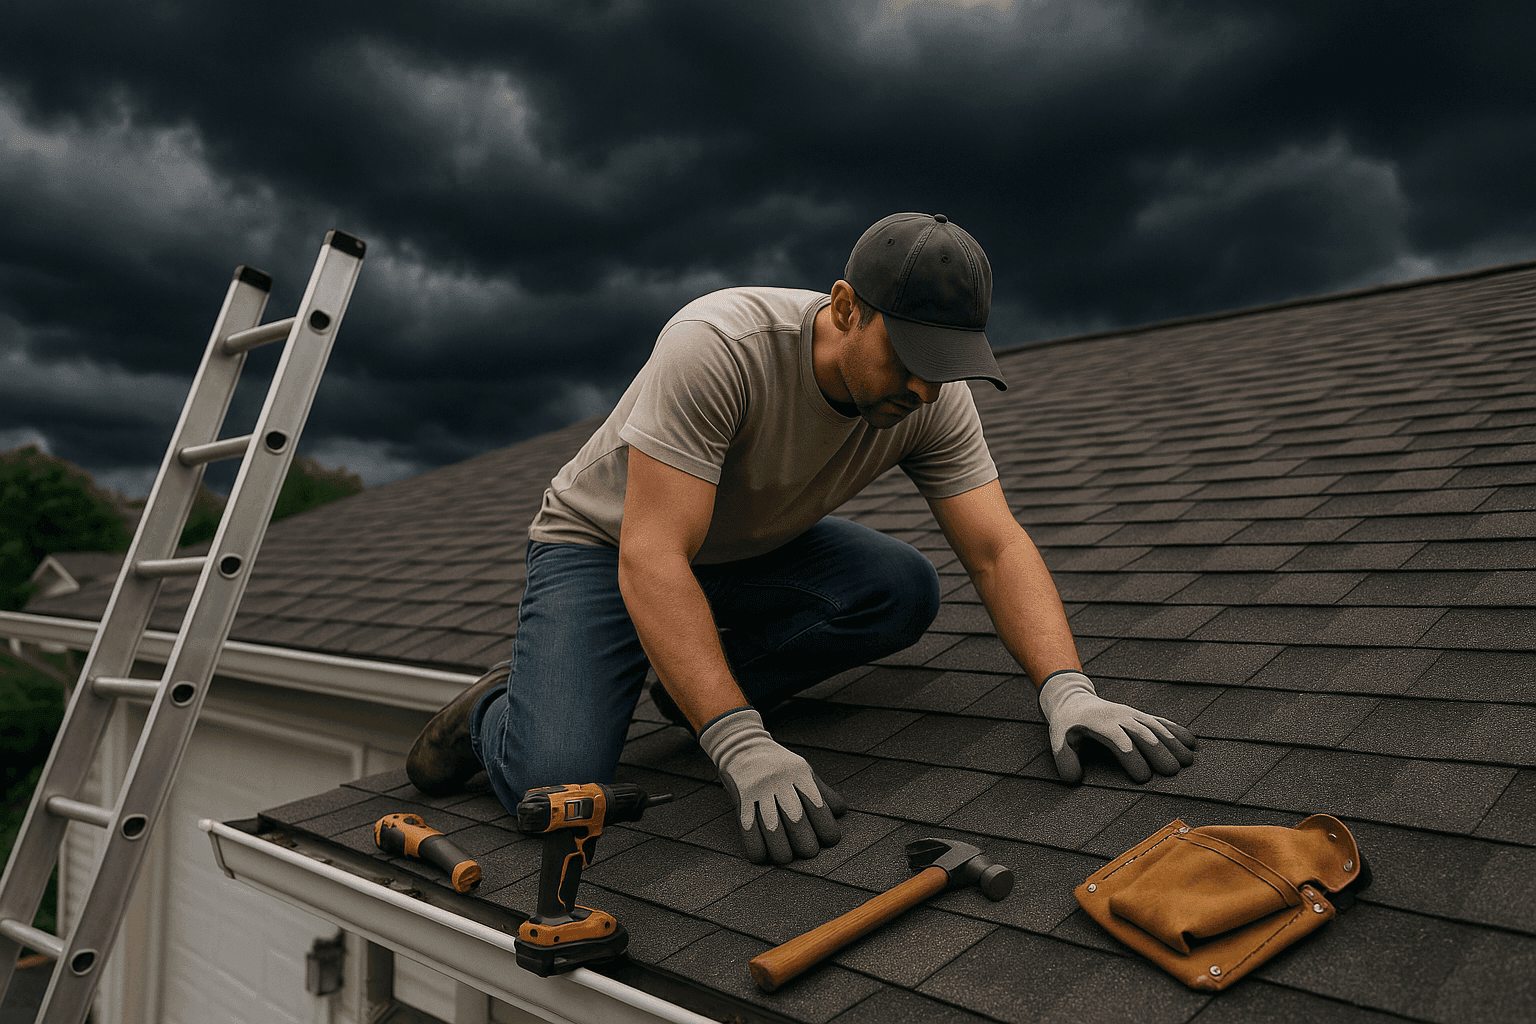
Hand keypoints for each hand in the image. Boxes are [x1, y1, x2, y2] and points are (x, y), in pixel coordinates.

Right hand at [698, 707, 845, 862]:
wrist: (743, 745)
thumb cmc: (779, 763)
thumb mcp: (802, 769)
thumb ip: (821, 790)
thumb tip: (841, 811)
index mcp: (799, 774)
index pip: (818, 805)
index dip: (826, 827)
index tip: (830, 840)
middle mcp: (781, 781)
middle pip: (796, 819)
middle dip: (805, 843)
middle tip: (809, 852)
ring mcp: (760, 789)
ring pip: (772, 827)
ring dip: (780, 849)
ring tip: (786, 858)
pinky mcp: (742, 796)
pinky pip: (748, 826)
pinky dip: (755, 845)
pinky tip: (761, 856)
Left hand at [1037, 671, 1197, 783]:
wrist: (1073, 698)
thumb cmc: (1067, 724)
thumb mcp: (1058, 739)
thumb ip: (1064, 760)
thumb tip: (1073, 780)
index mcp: (1101, 724)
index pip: (1120, 741)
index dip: (1132, 758)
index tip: (1143, 778)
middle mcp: (1120, 716)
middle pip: (1143, 734)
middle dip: (1159, 752)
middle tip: (1172, 772)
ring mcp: (1132, 714)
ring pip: (1156, 727)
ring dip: (1173, 743)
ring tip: (1188, 761)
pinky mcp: (1139, 715)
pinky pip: (1160, 722)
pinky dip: (1176, 731)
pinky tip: (1192, 742)